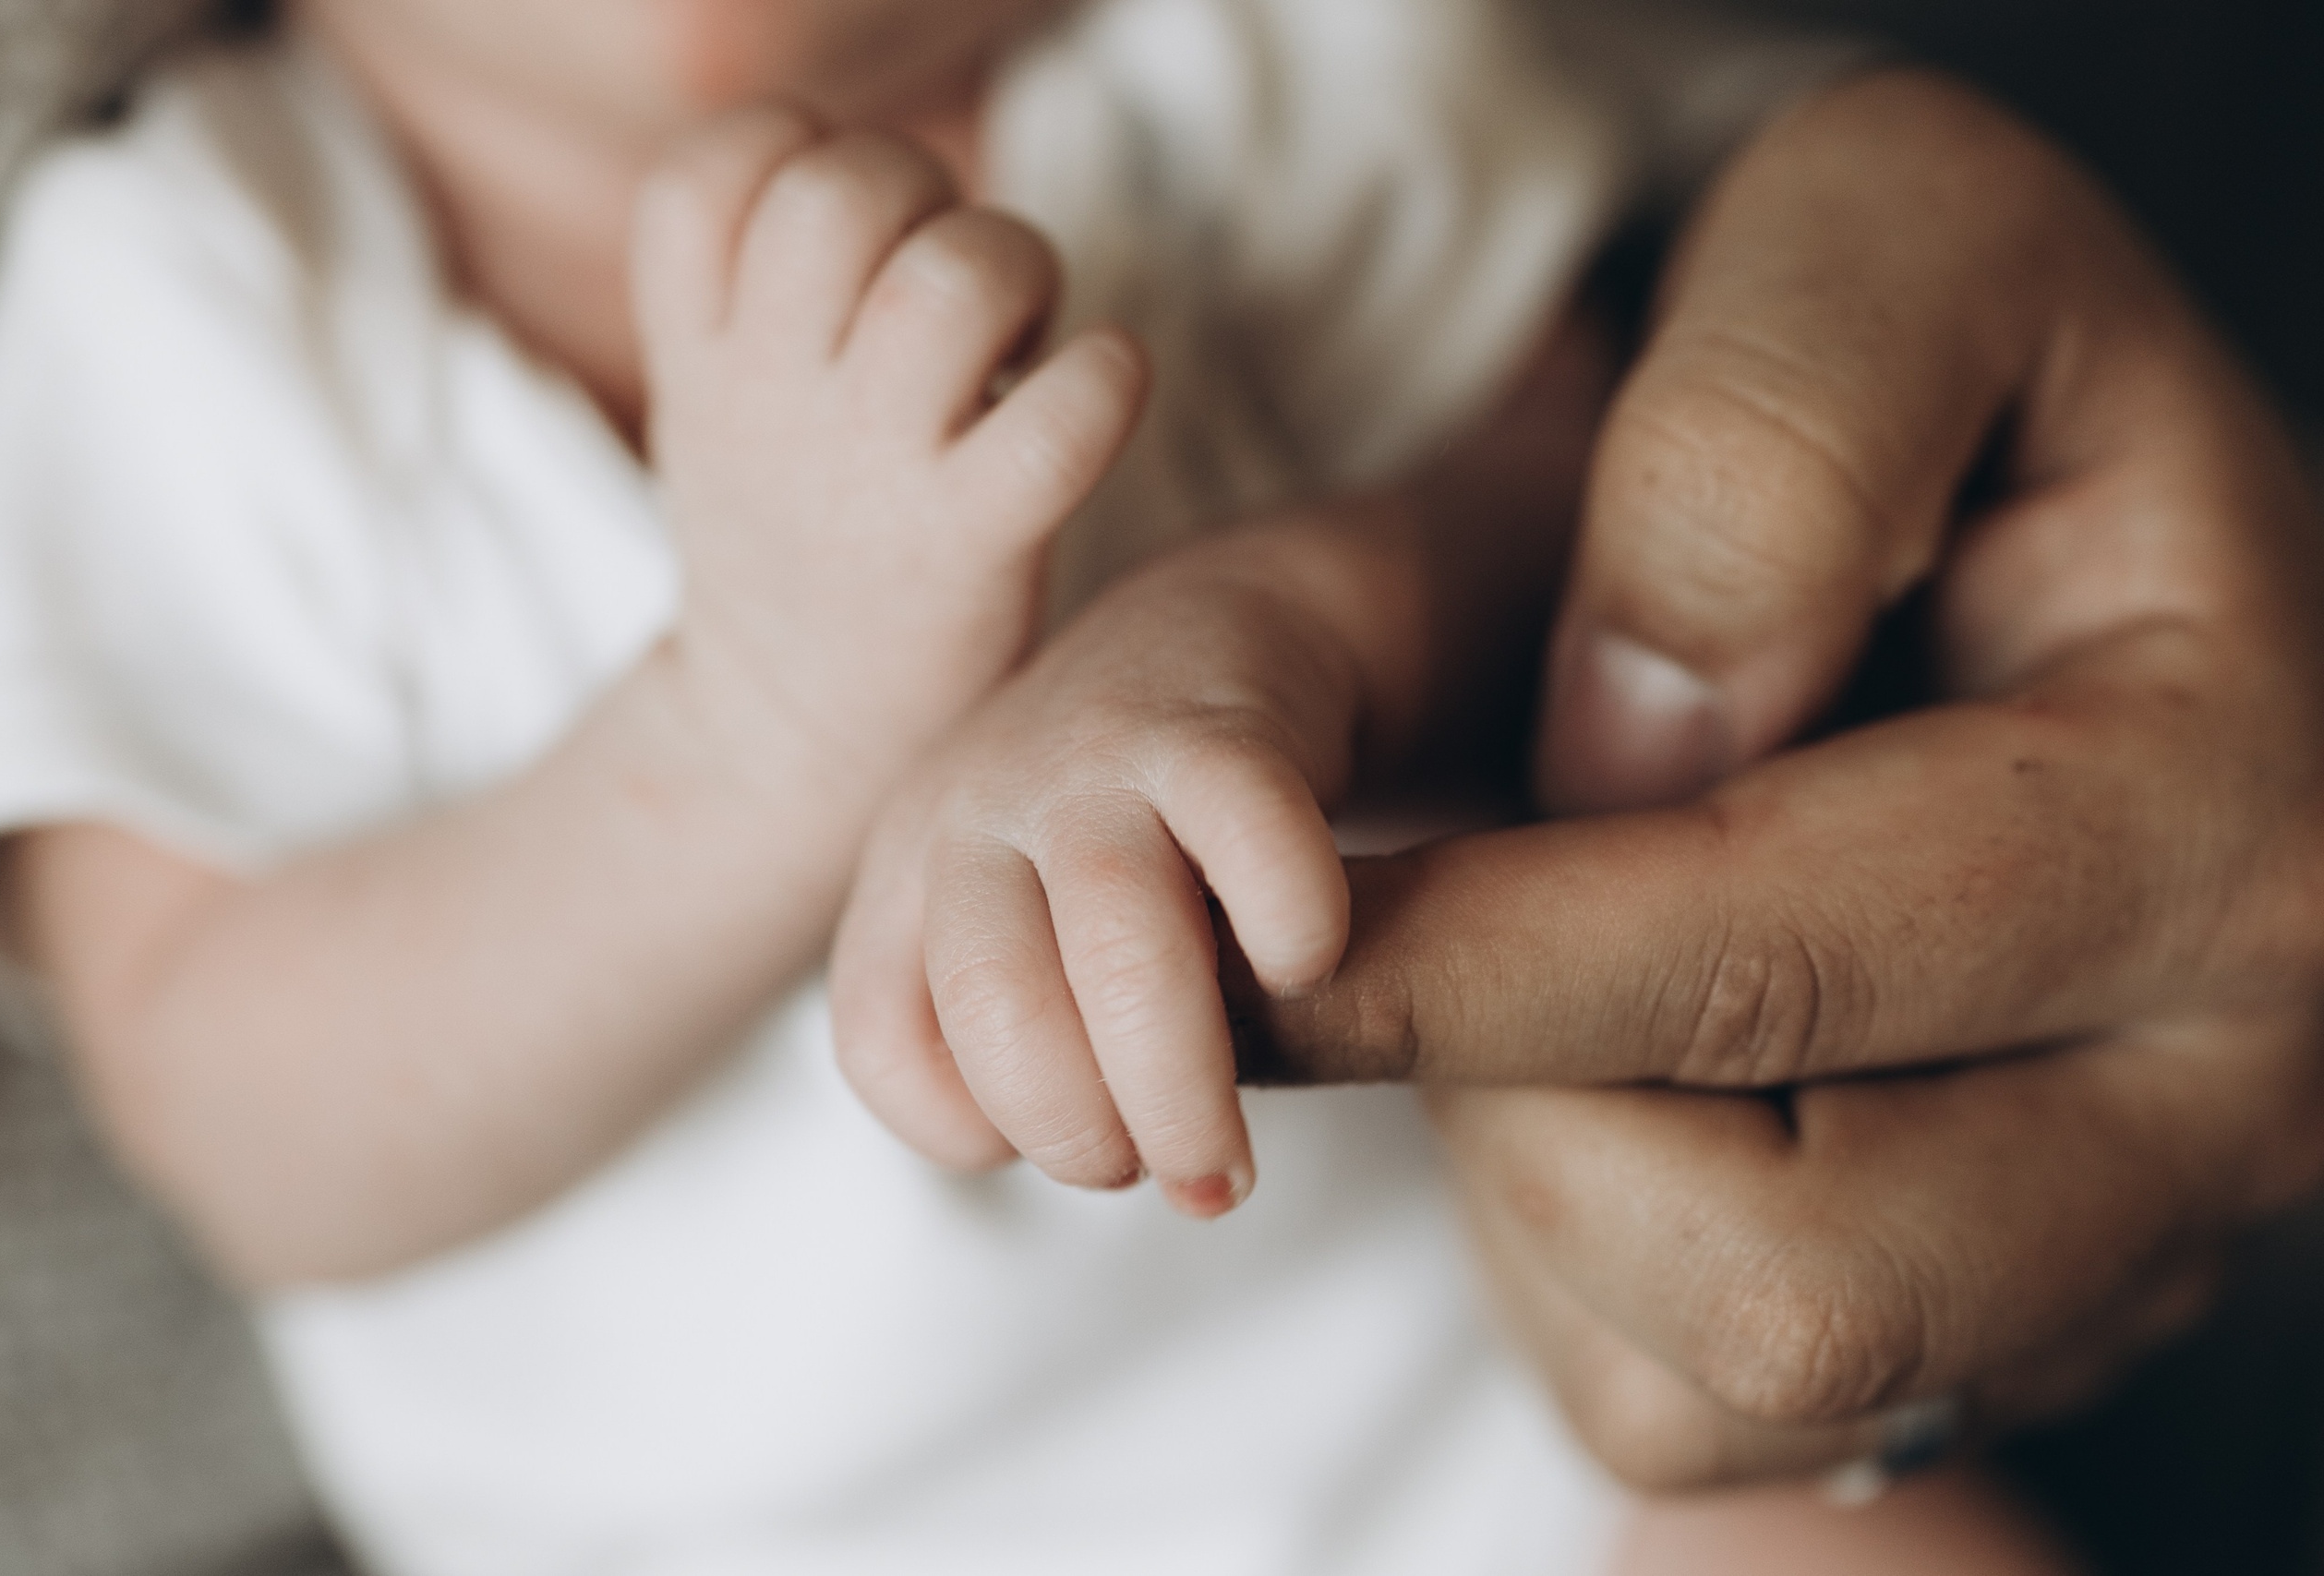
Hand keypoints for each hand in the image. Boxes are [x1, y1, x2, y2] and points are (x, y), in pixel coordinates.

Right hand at [632, 105, 1146, 793]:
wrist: (787, 754)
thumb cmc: (792, 555)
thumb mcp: (717, 413)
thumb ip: (753, 291)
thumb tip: (877, 177)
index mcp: (704, 358)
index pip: (713, 171)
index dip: (799, 152)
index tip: (853, 229)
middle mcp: (773, 400)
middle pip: (843, 193)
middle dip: (929, 194)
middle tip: (958, 286)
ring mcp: (871, 476)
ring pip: (953, 279)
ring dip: (1021, 271)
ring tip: (1022, 341)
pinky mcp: (970, 547)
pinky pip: (1062, 417)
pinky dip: (1106, 378)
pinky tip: (1095, 394)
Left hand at [831, 534, 1369, 1215]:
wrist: (1220, 634)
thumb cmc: (1130, 836)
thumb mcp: (1036, 930)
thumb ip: (1045, 1039)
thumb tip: (1136, 1172)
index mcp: (909, 872)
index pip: (879, 1034)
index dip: (965, 1126)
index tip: (1065, 1150)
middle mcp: (975, 808)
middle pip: (996, 1000)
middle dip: (1082, 1131)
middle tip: (1166, 1178)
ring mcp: (1090, 759)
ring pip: (1119, 942)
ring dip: (1179, 1083)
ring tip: (1229, 1161)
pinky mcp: (1215, 727)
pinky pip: (1250, 840)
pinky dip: (1289, 933)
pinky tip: (1308, 971)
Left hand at [1231, 70, 2323, 1486]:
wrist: (2073, 539)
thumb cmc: (1971, 376)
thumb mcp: (1895, 239)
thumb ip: (1776, 434)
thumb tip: (1634, 739)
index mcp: (2211, 817)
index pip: (1771, 964)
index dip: (1461, 961)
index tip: (1261, 923)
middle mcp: (2221, 1086)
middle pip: (1784, 1272)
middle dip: (1519, 1107)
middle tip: (1423, 925)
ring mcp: (2126, 1243)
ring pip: (1732, 1369)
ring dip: (1544, 1176)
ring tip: (1547, 959)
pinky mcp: (2008, 1327)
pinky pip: (1699, 1405)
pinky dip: (1579, 1254)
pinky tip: (1606, 1064)